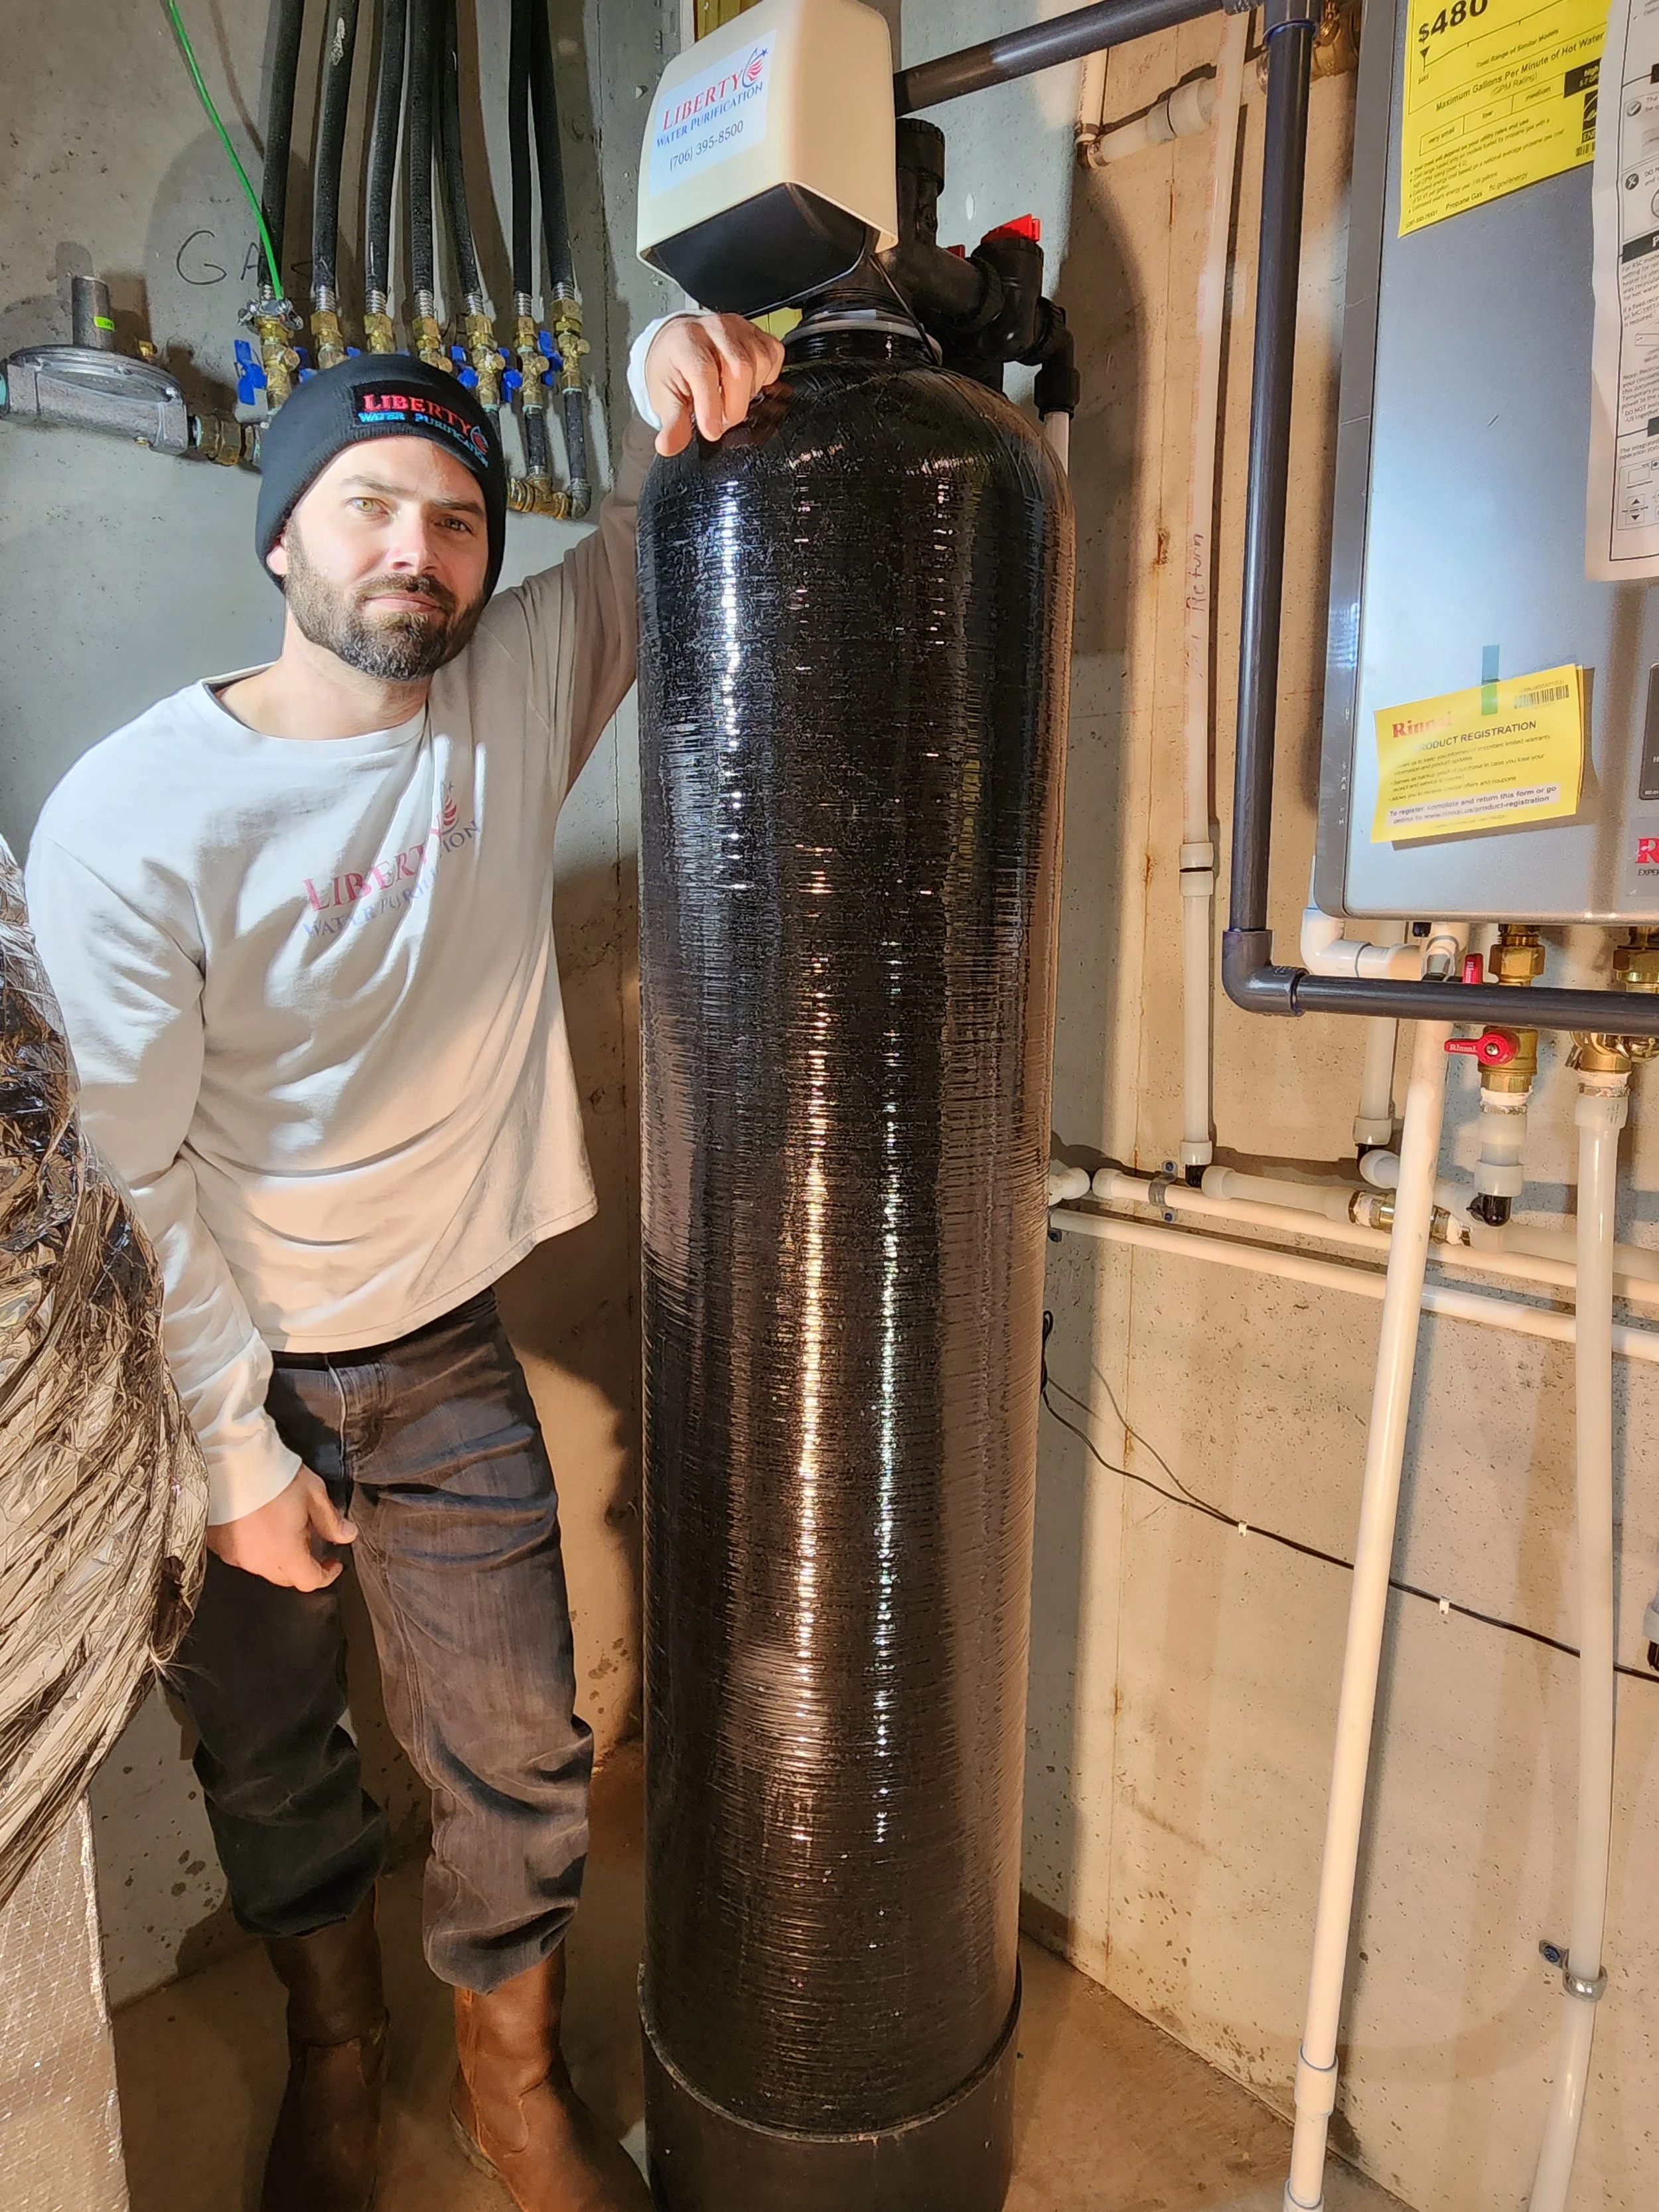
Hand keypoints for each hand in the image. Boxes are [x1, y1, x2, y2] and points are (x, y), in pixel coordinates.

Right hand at [206, 1467, 356, 1590]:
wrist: (229, 1462)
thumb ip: (331, 1520)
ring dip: (277, 1555)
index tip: (333, 1563)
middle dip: (302, 1565)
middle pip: (286, 1577)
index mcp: (285, 1553)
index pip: (309, 1581)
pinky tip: (259, 1526)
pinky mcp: (217, 1544)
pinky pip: (241, 1555)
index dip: (326, 1574)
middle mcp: (257, 1561)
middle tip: (310, 1541)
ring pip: (263, 1566)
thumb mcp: (313, 1494)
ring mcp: (234, 1554)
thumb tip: (347, 1535)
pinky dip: (254, 1547)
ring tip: (283, 1529)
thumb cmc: (272, 1476)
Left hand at [644, 313, 786, 456]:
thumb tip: (669, 445)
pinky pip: (774, 355)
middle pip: (739, 369)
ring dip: (750, 393)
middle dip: (734, 406)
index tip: (712, 431)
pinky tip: (747, 383)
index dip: (711, 406)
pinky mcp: (757, 332)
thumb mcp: (664, 397)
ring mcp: (738, 328)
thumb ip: (672, 423)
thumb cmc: (673, 368)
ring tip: (730, 398)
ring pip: (760, 363)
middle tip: (719, 419)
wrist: (680, 343)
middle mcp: (714, 329)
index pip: (704, 371)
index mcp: (686, 342)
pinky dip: (766, 376)